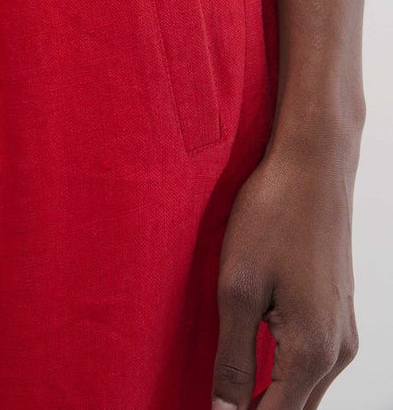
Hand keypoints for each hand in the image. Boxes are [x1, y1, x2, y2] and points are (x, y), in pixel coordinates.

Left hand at [211, 136, 359, 409]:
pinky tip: (251, 359)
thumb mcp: (238, 288)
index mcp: (313, 351)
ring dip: (268, 394)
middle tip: (213, 401)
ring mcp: (342, 330)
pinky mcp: (336, 311)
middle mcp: (337, 350)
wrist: (313, 164)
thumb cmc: (273, 216)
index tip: (207, 409)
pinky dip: (281, 371)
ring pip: (304, 388)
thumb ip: (233, 358)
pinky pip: (310, 361)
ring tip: (226, 386)